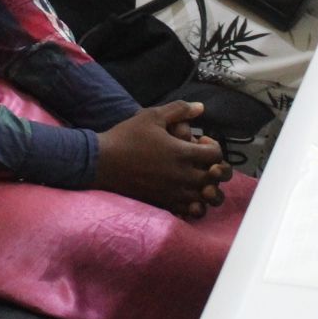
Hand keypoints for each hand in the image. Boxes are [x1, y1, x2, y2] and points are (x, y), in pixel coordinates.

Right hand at [96, 101, 232, 217]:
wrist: (101, 162)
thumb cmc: (127, 136)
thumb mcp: (152, 116)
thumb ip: (179, 109)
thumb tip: (201, 107)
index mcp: (182, 153)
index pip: (216, 155)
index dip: (212, 147)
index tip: (198, 142)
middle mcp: (182, 176)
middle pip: (215, 178)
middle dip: (213, 168)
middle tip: (199, 161)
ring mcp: (173, 193)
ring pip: (205, 197)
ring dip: (205, 187)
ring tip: (194, 178)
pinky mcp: (163, 203)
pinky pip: (189, 211)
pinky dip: (193, 203)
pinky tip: (183, 191)